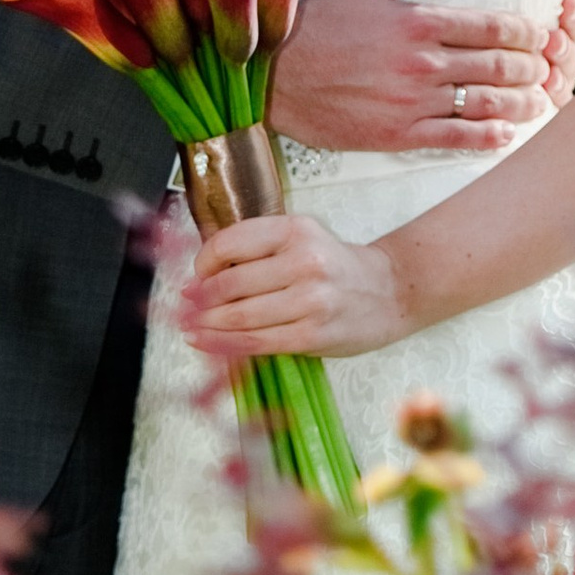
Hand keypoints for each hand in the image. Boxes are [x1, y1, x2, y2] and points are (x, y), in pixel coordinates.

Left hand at [181, 212, 407, 360]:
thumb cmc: (336, 267)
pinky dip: (223, 345)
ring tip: (190, 326)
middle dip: (199, 299)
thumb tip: (201, 275)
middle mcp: (304, 261)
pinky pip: (255, 343)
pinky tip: (205, 343)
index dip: (203, 261)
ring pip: (239, 316)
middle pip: (230, 283)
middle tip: (185, 306)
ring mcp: (310, 301)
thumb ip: (259, 250)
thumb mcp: (302, 239)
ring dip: (205, 324)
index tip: (196, 275)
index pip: (231, 242)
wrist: (388, 292)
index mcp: (296, 230)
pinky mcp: (312, 335)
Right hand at [271, 0, 559, 157]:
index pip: (491, 26)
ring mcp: (412, 102)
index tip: (540, 34)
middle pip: (498, 67)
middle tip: (548, 68)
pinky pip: (455, 138)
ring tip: (539, 102)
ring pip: (485, 104)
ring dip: (521, 104)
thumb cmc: (314, 23)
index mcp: (417, 21)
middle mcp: (422, 63)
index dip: (525, 32)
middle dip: (532, 68)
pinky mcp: (399, 135)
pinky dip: (487, 137)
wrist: (270, 76)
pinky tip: (505, 134)